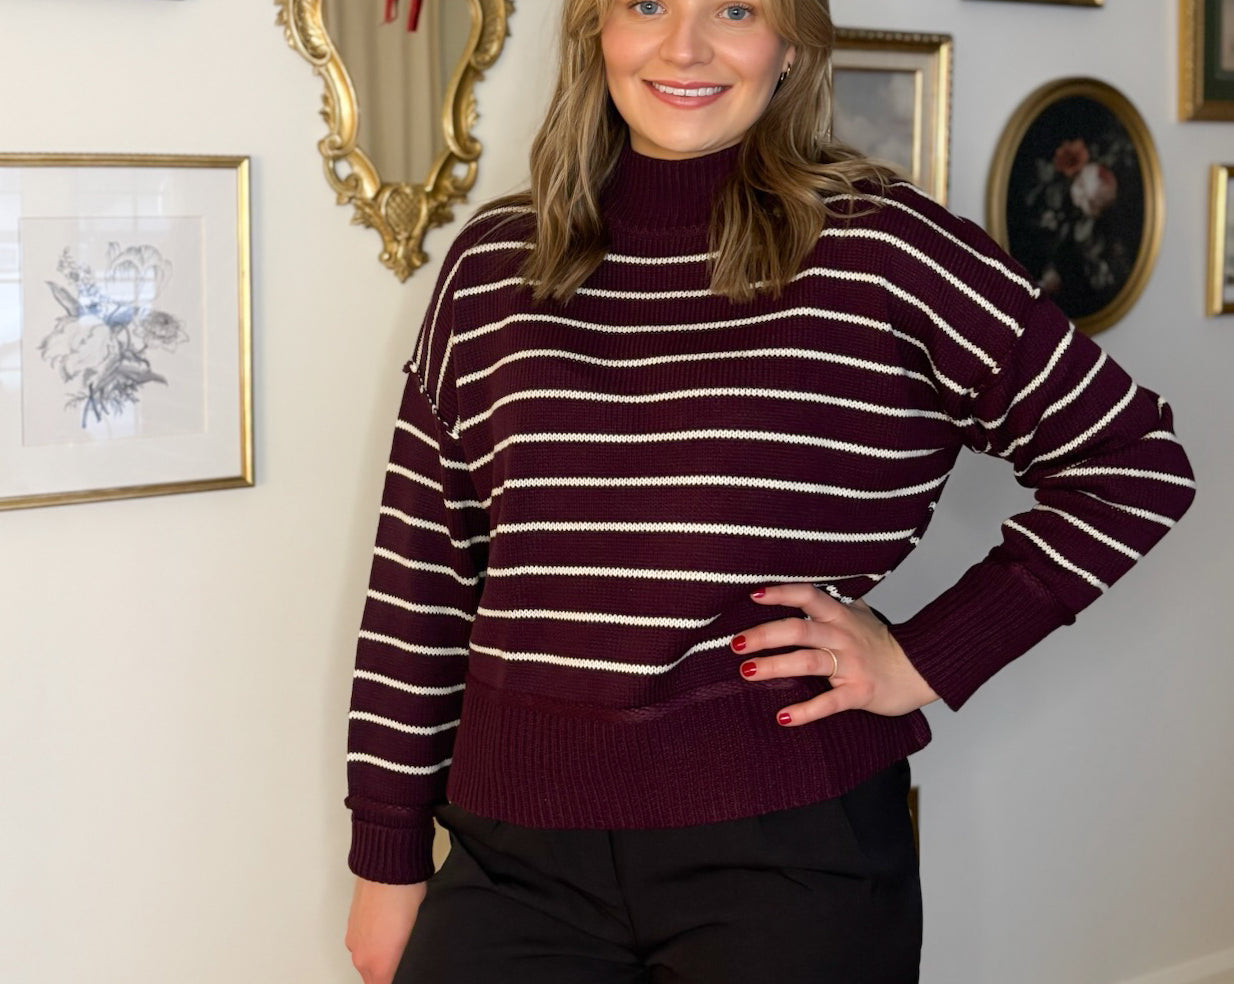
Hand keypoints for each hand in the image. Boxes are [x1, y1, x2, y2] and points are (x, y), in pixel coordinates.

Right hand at [345, 877, 426, 983]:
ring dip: (378, 957)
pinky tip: (386, 927)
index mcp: (378, 964)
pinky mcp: (351, 926)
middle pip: (373, 978)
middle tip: (402, 957)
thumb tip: (405, 959)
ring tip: (396, 940)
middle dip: (387, 972)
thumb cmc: (404, 896)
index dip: (397, 978)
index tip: (404, 971)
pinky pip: (361, 943)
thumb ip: (405, 957)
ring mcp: (353, 940)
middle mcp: (361, 957)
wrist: (385, 868)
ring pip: (366, 960)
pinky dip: (371, 941)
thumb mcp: (415, 932)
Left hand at [733, 584, 938, 725]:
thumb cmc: (884, 643)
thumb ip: (836, 600)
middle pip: (800, 629)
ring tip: (746, 672)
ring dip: (775, 666)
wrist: (922, 669)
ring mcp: (851, 665)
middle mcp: (843, 636)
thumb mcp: (861, 614)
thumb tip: (810, 585)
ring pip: (808, 662)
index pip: (808, 596)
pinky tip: (783, 717)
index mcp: (841, 615)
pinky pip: (830, 702)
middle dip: (765, 635)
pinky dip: (806, 711)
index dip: (782, 593)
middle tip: (735, 643)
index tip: (754, 594)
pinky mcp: (859, 692)